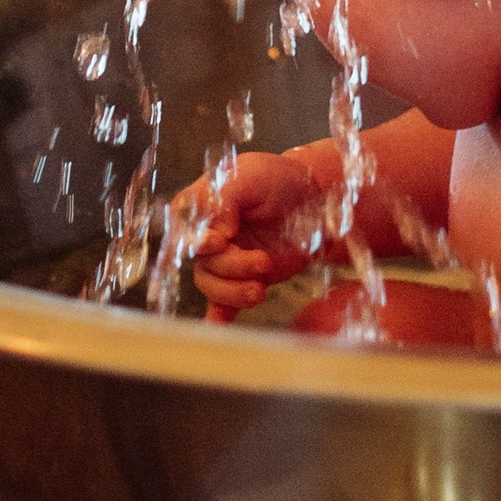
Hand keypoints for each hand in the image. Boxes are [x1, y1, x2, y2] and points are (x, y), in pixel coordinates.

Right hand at [183, 144, 338, 316]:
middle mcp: (210, 234)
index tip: (217, 243)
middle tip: (262, 262)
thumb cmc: (280, 181)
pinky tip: (219, 324)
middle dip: (231, 266)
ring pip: (211, 284)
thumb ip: (227, 197)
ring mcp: (225, 259)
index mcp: (206, 203)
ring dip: (232, 291)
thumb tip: (216, 230)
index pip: (185, 221)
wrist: (314, 202)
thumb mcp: (252, 176)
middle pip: (203, 260)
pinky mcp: (242, 279)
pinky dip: (219, 315)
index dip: (196, 236)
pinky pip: (223, 303)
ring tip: (259, 291)